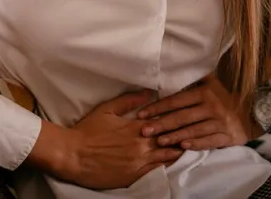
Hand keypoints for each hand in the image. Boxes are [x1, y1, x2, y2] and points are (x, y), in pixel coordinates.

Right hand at [35, 89, 183, 189]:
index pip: (164, 121)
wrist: (73, 155)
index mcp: (136, 127)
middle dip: (183, 134)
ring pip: (166, 156)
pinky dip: (166, 165)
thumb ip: (130, 100)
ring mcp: (138, 163)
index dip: (177, 118)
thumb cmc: (88, 130)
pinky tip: (174, 162)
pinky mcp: (133, 177)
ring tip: (192, 145)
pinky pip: (155, 171)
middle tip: (198, 129)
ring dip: (178, 150)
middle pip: (169, 139)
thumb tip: (149, 92)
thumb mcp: (108, 109)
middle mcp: (141, 145)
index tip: (189, 113)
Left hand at [136, 74, 261, 150]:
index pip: (176, 100)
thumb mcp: (212, 84)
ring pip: (193, 130)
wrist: (251, 113)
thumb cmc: (225, 99)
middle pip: (181, 117)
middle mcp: (212, 106)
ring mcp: (220, 122)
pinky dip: (195, 144)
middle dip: (161, 124)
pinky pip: (208, 141)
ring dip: (175, 136)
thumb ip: (195, 78)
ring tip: (159, 140)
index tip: (142, 114)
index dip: (158, 107)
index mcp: (204, 93)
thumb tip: (174, 66)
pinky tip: (183, 147)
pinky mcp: (227, 136)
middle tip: (144, 130)